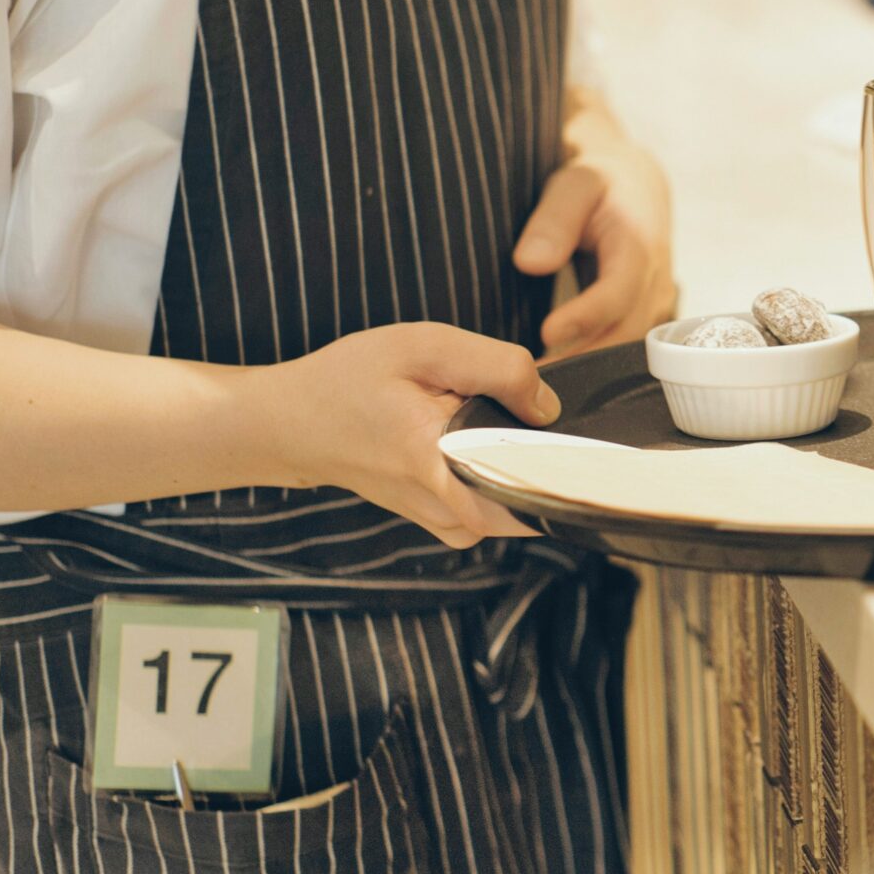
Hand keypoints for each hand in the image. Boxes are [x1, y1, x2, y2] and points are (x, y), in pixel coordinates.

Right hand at [254, 325, 558, 548]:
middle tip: (529, 422)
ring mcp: (447, 524)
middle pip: (542, 495)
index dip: (567, 452)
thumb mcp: (424, 347)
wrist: (294, 425)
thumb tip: (550, 408)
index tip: (580, 438)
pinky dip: (509, 482)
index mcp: (436, 454)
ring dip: (529, 469)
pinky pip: (504, 511)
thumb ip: (498, 368)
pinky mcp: (448, 526)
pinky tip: (488, 449)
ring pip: (526, 505)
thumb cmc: (351, 379)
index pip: (534, 473)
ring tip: (498, 430)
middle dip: (553, 460)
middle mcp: (445, 504)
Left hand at [515, 106, 676, 358]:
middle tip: (532, 381)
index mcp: (639, 246)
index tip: (546, 334)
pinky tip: (559, 370)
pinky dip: (594, 358)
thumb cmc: (600, 183)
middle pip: (624, 332)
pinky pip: (624, 342)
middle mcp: (656, 280)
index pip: (617, 293)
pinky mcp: (647, 312)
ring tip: (539, 384)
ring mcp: (656, 300)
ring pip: (626, 344)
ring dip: (587, 364)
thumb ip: (552, 222)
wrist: (638, 185)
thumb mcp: (573, 185)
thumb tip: (529, 263)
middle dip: (582, 357)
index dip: (584, 317)